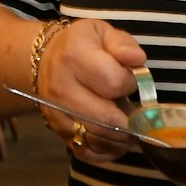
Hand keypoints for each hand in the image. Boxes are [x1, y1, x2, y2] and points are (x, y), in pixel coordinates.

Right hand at [36, 18, 146, 163]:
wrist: (45, 60)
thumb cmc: (83, 45)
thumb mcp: (102, 33)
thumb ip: (123, 44)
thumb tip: (137, 60)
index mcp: (75, 57)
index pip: (113, 82)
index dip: (129, 83)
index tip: (129, 80)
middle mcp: (61, 88)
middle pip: (105, 117)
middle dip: (130, 119)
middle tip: (140, 115)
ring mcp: (56, 113)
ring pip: (96, 138)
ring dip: (121, 138)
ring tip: (132, 128)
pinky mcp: (57, 131)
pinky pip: (85, 152)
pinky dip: (105, 152)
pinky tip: (116, 141)